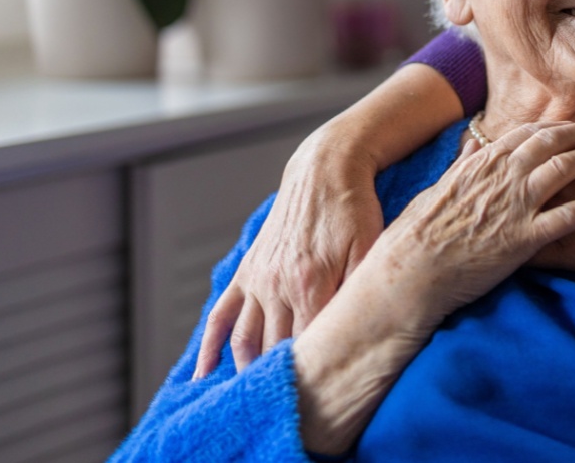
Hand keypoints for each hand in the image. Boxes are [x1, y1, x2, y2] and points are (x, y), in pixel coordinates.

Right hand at [196, 130, 384, 377]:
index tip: (319, 394)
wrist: (325, 169)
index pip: (310, 345)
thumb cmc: (355, 207)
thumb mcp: (372, 244)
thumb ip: (362, 286)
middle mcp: (279, 286)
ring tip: (255, 399)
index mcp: (313, 283)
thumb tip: (360, 325)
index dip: (314, 372)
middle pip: (278, 349)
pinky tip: (202, 375)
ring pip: (247, 340)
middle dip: (284, 378)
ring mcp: (258, 280)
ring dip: (248, 372)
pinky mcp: (248, 270)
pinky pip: (222, 314)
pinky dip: (209, 347)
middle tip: (291, 406)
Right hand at [374, 120, 574, 326]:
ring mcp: (513, 206)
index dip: (559, 127)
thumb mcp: (436, 190)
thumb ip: (461, 166)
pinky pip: (568, 216)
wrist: (408, 276)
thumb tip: (472, 146)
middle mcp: (501, 177)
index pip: (528, 133)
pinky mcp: (523, 239)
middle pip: (553, 143)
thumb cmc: (415, 237)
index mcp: (480, 163)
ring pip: (565, 168)